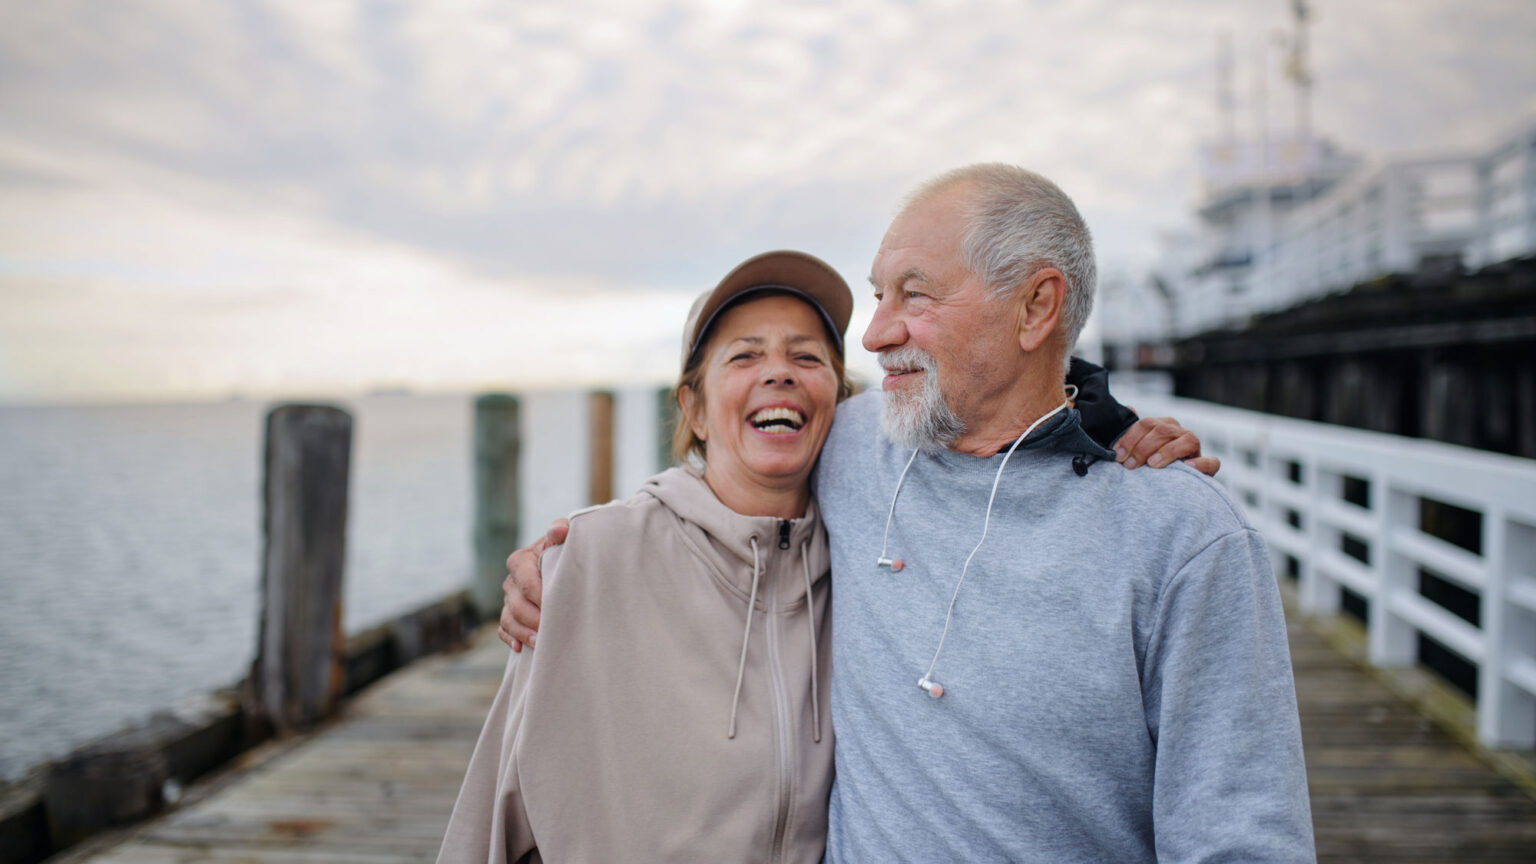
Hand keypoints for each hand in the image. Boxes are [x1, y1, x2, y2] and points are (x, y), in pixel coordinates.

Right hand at [497, 518, 568, 650]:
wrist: (562, 560)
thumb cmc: (565, 548)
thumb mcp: (565, 536)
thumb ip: (561, 530)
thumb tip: (558, 530)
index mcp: (521, 560)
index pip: (527, 583)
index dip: (542, 598)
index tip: (560, 608)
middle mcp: (511, 580)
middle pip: (517, 605)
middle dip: (534, 620)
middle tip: (553, 632)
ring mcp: (508, 599)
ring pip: (508, 619)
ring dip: (523, 633)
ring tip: (540, 643)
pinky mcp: (509, 613)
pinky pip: (503, 629)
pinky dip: (511, 638)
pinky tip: (521, 649)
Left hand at [1113, 414, 1219, 476]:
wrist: (1169, 485)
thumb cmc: (1148, 464)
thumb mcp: (1136, 448)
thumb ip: (1132, 431)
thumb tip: (1129, 408)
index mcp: (1163, 426)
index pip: (1146, 424)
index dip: (1130, 438)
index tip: (1118, 455)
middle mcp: (1179, 433)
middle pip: (1162, 431)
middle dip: (1143, 448)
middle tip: (1130, 465)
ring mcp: (1194, 448)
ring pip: (1186, 441)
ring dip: (1167, 452)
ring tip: (1152, 464)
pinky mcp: (1207, 466)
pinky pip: (1211, 462)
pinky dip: (1200, 464)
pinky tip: (1187, 467)